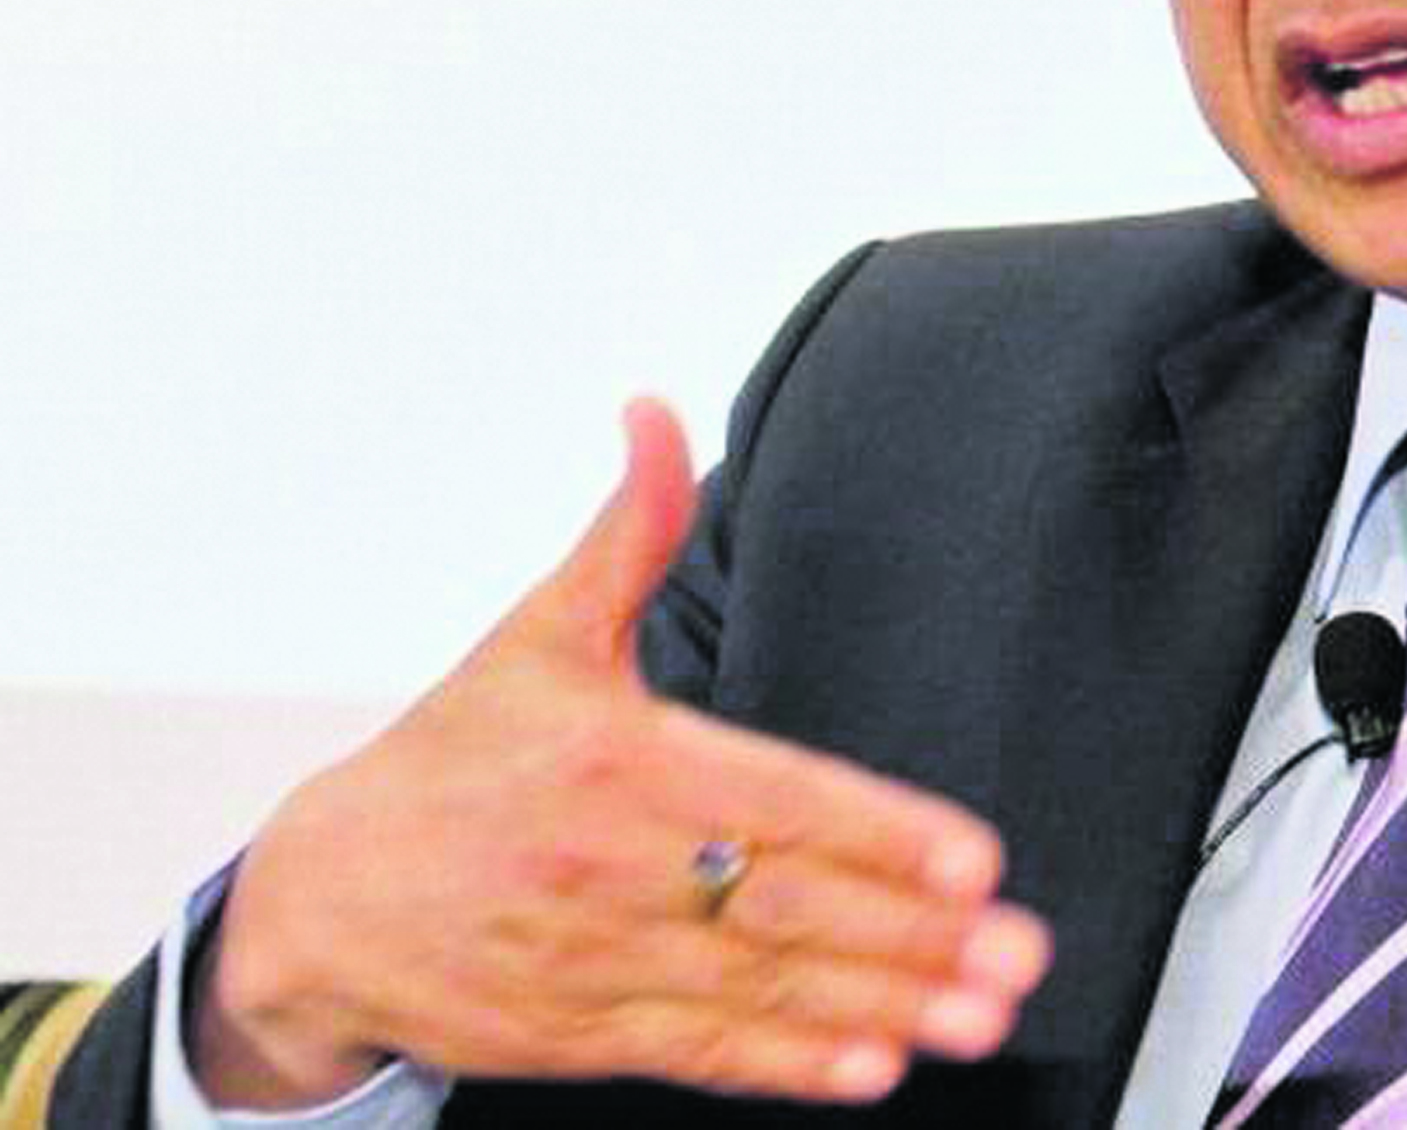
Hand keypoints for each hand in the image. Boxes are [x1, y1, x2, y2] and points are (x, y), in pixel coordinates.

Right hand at [190, 399, 1050, 1107]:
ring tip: (980, 1015)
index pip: (775, 797)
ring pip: (762, 987)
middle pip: (787, 903)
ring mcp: (600, 961)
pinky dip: (789, 1064)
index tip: (971, 856)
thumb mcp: (539, 631)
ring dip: (882, 1006)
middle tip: (1017, 952)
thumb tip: (654, 414)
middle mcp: (615, 868)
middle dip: (912, 934)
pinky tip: (873, 1067)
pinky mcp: (582, 1034)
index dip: (878, 831)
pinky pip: (702, 1052)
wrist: (317, 901)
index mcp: (619, 761)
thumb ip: (627, 530)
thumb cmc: (453, 757)